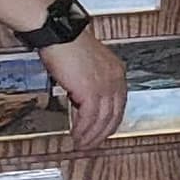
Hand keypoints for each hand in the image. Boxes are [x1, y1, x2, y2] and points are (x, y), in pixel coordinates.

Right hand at [41, 30, 124, 152]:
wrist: (59, 34)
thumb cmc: (67, 45)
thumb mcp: (85, 65)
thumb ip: (89, 81)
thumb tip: (80, 99)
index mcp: (116, 71)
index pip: (119, 103)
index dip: (111, 120)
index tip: (102, 130)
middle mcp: (115, 79)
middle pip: (115, 114)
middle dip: (103, 132)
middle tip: (93, 143)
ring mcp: (105, 85)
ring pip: (103, 119)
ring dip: (92, 135)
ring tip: (82, 144)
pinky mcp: (90, 91)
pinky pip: (89, 117)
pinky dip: (83, 129)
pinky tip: (77, 135)